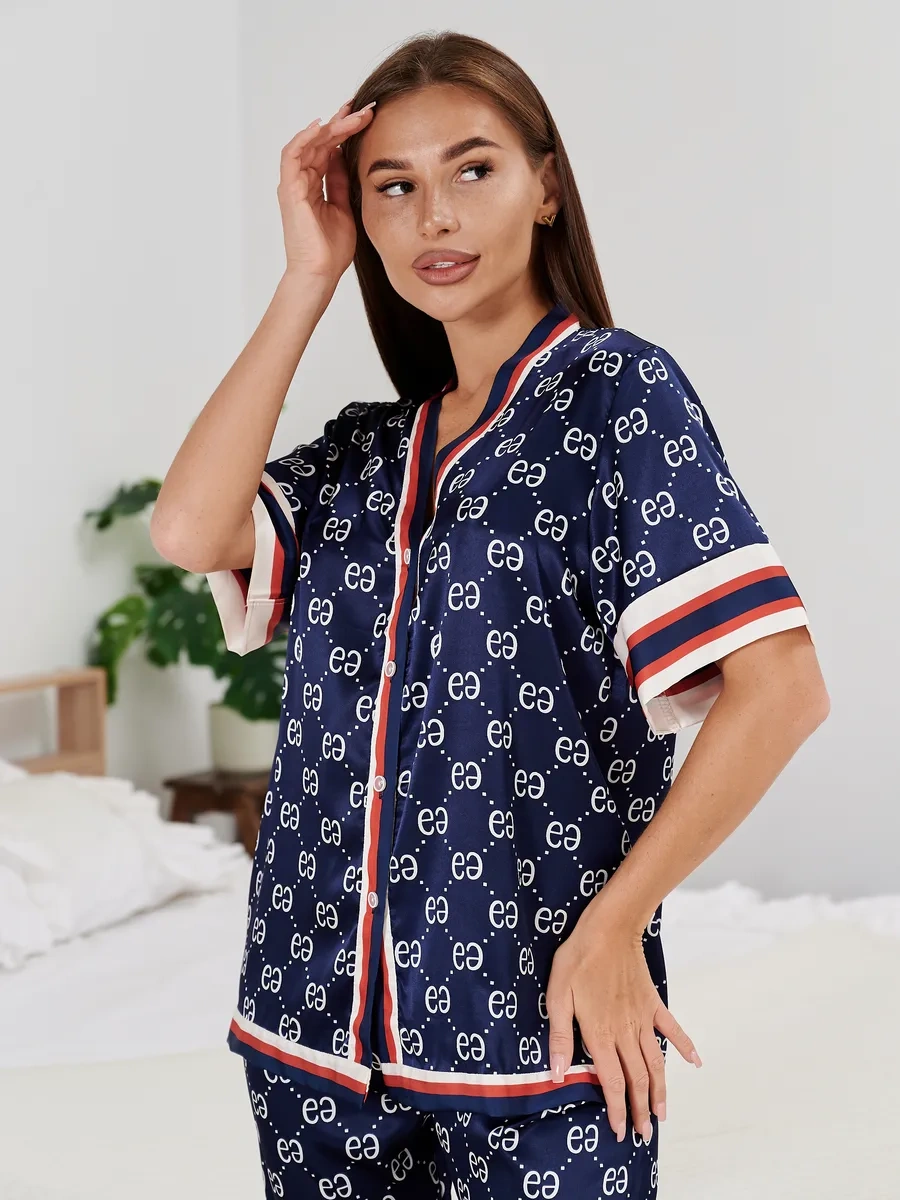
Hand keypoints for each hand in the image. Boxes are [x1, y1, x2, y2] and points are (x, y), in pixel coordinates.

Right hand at [277, 98, 375, 282]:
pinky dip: (305, 138)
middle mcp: (301, 180)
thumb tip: (344, 157)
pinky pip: (291, 155)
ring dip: (330, 127)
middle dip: (343, 122)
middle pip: (320, 141)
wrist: (321, 273)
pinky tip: (322, 127)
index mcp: (314, 184)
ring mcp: (294, 184)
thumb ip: (340, 182)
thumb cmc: (331, 249)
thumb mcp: (344, 208)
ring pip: (308, 143)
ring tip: (351, 115)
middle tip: (365, 109)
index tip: (366, 117)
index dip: (345, 131)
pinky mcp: (289, 190)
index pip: (329, 148)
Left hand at [545, 904, 701, 1142]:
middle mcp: (625, 1031)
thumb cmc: (578, 959)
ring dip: (660, 1090)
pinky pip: (672, 1028)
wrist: (609, 928)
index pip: (612, 1081)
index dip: (616, 1108)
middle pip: (636, 1078)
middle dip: (640, 1109)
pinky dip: (685, 1046)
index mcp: (600, 1033)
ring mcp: (642, 1017)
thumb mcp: (557, 995)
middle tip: (645, 1135)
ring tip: (663, 1114)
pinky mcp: (653, 1002)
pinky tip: (695, 1062)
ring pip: (655, 1062)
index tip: (620, 1131)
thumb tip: (557, 1073)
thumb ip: (560, 1036)